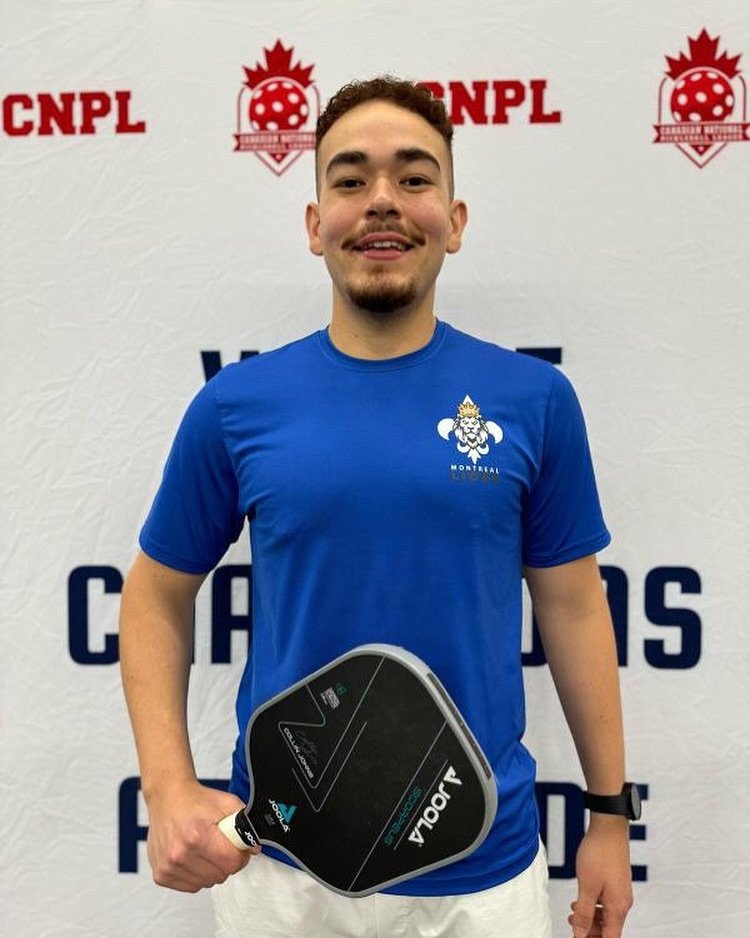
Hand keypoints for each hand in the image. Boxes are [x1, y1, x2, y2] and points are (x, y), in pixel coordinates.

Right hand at [145, 779, 259, 891]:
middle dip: (226, 862)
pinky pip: (192, 886)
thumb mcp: (227, 803)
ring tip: (204, 848)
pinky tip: (192, 856)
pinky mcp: (161, 875)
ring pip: (207, 883)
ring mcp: (168, 866)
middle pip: (221, 875)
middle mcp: (180, 853)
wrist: (168, 797)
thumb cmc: (196, 800)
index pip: (232, 863)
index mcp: (197, 834)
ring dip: (211, 869)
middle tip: (219, 845)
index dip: (240, 855)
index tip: (237, 847)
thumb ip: (245, 825)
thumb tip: (254, 848)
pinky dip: (197, 875)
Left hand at [568, 816, 632, 936]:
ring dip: (590, 918)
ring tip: (572, 913)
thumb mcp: (586, 886)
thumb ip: (583, 913)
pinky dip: (593, 906)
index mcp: (618, 908)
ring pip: (606, 916)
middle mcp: (622, 903)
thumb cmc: (599, 854)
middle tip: (572, 925)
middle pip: (609, 930)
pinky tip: (579, 900)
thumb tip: (579, 935)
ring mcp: (620, 892)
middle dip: (590, 932)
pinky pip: (605, 903)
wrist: (609, 828)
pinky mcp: (616, 883)